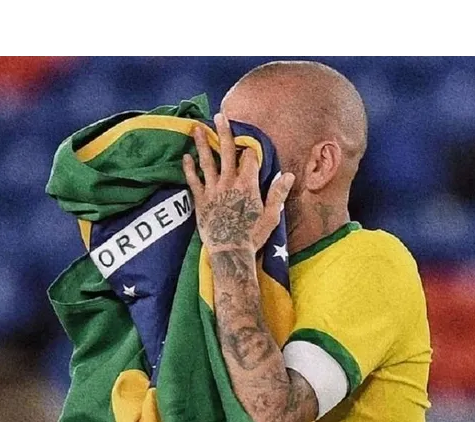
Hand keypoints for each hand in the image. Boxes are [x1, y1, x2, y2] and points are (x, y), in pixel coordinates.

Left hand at [182, 113, 294, 253]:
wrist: (230, 252)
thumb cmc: (253, 236)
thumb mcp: (271, 216)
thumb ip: (278, 193)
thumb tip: (288, 175)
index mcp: (248, 185)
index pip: (250, 159)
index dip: (250, 149)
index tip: (249, 144)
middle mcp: (230, 182)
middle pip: (228, 152)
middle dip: (225, 133)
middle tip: (220, 116)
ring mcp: (213, 190)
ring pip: (207, 161)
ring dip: (203, 144)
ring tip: (197, 128)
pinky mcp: (201, 200)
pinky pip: (193, 180)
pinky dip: (189, 168)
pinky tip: (186, 157)